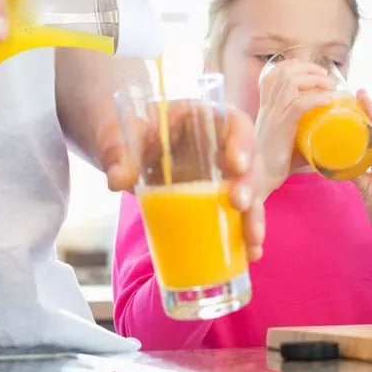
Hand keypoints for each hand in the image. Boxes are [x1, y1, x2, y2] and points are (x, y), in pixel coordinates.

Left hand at [97, 103, 266, 261]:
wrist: (121, 149)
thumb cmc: (124, 133)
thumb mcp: (117, 135)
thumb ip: (117, 151)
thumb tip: (119, 179)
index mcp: (201, 119)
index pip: (233, 123)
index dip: (242, 142)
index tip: (237, 165)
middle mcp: (220, 144)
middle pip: (249, 160)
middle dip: (249, 184)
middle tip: (239, 204)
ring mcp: (220, 173)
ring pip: (250, 190)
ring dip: (254, 215)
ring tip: (252, 242)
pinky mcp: (216, 198)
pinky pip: (238, 214)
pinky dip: (245, 233)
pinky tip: (250, 253)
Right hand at [255, 57, 336, 197]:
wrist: (257, 183)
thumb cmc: (274, 166)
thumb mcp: (287, 144)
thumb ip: (303, 138)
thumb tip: (327, 141)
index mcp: (266, 109)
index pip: (271, 76)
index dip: (288, 65)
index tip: (306, 66)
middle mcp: (267, 109)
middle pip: (283, 74)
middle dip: (307, 68)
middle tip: (325, 75)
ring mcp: (272, 117)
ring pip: (290, 83)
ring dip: (313, 79)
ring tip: (329, 84)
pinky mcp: (280, 130)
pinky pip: (298, 105)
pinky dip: (316, 98)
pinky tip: (328, 100)